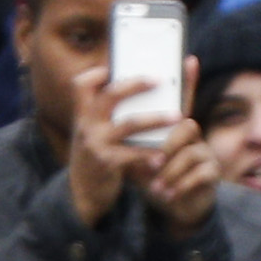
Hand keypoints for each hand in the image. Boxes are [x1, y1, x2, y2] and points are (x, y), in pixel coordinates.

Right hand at [65, 66, 171, 227]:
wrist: (82, 193)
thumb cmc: (100, 154)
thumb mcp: (98, 132)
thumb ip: (114, 112)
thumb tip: (147, 83)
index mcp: (85, 114)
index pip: (81, 84)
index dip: (96, 73)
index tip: (114, 67)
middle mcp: (86, 125)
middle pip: (110, 95)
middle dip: (137, 84)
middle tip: (160, 80)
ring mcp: (94, 143)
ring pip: (130, 123)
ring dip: (157, 119)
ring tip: (179, 117)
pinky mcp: (105, 163)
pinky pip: (133, 153)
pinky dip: (151, 154)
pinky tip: (164, 156)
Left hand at [139, 59, 218, 233]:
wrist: (176, 207)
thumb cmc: (154, 176)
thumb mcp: (136, 156)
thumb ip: (126, 137)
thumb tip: (104, 118)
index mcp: (173, 127)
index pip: (180, 99)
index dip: (186, 80)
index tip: (189, 59)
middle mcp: (192, 135)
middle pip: (184, 126)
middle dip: (166, 145)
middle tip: (152, 162)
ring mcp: (205, 152)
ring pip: (190, 153)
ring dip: (169, 171)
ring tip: (155, 185)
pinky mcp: (212, 173)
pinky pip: (199, 174)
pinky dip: (179, 186)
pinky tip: (166, 194)